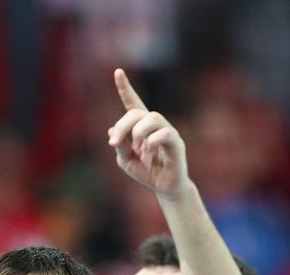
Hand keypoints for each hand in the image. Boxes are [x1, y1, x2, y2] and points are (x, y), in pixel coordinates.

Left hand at [107, 69, 187, 202]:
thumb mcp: (125, 160)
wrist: (163, 187)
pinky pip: (165, 133)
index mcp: (141, 127)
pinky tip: (148, 153)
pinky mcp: (176, 143)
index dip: (125, 88)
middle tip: (115, 142)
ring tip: (138, 148)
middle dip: (122, 125)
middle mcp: (155, 125)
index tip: (117, 72)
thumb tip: (112, 132)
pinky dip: (152, 142)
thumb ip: (119, 146)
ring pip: (152, 117)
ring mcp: (167, 132)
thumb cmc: (146, 171)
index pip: (133, 103)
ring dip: (138, 132)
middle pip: (137, 112)